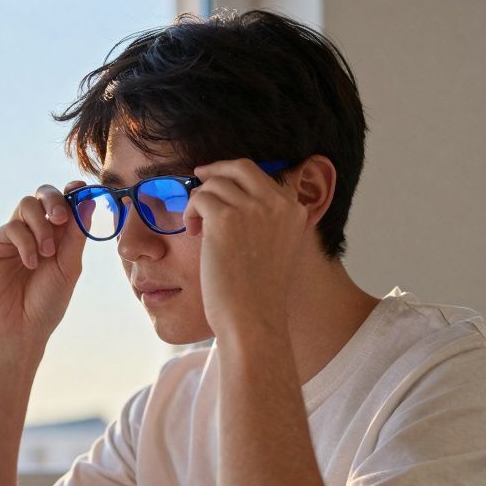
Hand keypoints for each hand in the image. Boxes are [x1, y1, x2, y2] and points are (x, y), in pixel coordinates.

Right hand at [0, 180, 88, 346]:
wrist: (20, 328)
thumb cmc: (46, 303)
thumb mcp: (69, 267)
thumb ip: (77, 235)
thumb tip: (88, 200)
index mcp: (58, 235)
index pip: (65, 202)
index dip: (72, 191)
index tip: (80, 188)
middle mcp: (36, 230)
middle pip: (43, 195)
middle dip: (54, 200)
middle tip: (61, 219)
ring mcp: (15, 236)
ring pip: (27, 204)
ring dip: (41, 225)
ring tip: (47, 253)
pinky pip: (12, 226)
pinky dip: (26, 242)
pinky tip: (30, 263)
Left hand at [182, 159, 310, 339]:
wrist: (253, 318)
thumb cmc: (259, 294)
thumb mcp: (278, 248)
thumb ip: (268, 221)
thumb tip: (236, 200)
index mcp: (294, 209)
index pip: (260, 175)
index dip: (234, 175)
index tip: (216, 180)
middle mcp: (277, 204)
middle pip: (239, 168)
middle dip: (215, 170)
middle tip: (197, 177)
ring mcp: (252, 209)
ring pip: (214, 185)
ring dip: (199, 202)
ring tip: (196, 227)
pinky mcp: (225, 219)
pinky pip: (199, 199)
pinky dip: (190, 212)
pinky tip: (192, 232)